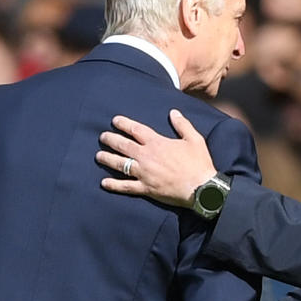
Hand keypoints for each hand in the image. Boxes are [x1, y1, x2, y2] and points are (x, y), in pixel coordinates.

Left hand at [96, 109, 216, 207]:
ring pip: (120, 164)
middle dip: (110, 139)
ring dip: (107, 159)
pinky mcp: (145, 188)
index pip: (135, 129)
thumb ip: (182, 124)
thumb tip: (173, 112)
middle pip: (122, 145)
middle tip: (102, 137)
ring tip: (98, 156)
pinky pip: (125, 186)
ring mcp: (144, 173)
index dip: (123, 124)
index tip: (114, 121)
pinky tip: (104, 183)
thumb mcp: (194, 139)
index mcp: (157, 142)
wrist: (202, 188)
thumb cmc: (199, 163)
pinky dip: (114, 185)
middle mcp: (146, 156)